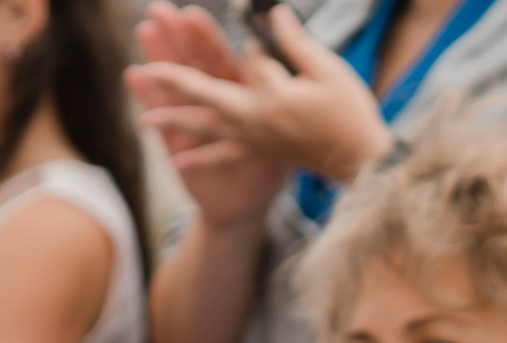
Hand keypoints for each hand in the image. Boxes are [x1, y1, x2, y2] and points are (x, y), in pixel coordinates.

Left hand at [127, 3, 391, 199]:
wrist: (361, 163)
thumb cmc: (350, 115)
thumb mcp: (329, 72)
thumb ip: (296, 44)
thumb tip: (274, 14)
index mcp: (273, 95)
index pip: (249, 59)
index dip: (254, 43)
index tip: (262, 27)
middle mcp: (255, 119)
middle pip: (208, 93)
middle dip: (177, 79)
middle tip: (149, 69)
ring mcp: (254, 139)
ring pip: (207, 127)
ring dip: (175, 120)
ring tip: (145, 118)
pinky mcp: (259, 152)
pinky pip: (224, 157)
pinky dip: (201, 158)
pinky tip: (176, 160)